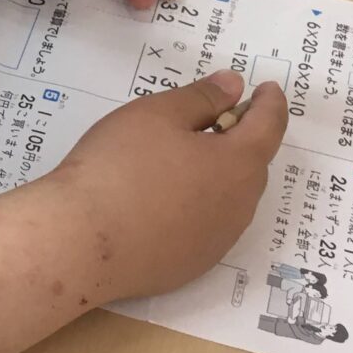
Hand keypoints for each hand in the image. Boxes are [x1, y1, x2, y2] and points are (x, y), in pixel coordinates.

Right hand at [51, 70, 287, 302]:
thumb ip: (201, 98)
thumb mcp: (156, 115)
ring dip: (218, 176)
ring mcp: (217, 241)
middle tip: (213, 121)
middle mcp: (239, 206)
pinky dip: (196, 208)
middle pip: (251, 165)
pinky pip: (205, 227)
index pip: (269, 126)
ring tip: (182, 163)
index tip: (267, 89)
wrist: (81, 242)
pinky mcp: (192, 264)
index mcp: (238, 163)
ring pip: (229, 199)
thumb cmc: (118, 167)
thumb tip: (235, 87)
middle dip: (240, 140)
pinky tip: (162, 203)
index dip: (270, 102)